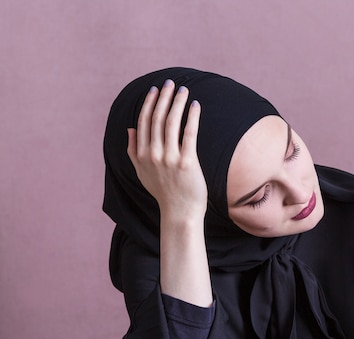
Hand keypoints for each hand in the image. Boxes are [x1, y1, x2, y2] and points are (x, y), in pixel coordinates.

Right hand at [127, 79, 206, 221]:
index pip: (144, 122)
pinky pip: (189, 134)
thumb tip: (129, 129)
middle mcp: (153, 154)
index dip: (149, 103)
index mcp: (141, 155)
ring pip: (171, 123)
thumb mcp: (141, 172)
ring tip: (184, 90)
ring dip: (177, 103)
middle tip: (170, 83)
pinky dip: (192, 117)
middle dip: (163, 97)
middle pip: (157, 118)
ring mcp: (169, 158)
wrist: (180, 212)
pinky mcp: (187, 163)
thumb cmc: (163, 192)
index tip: (155, 89)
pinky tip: (195, 106)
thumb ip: (133, 150)